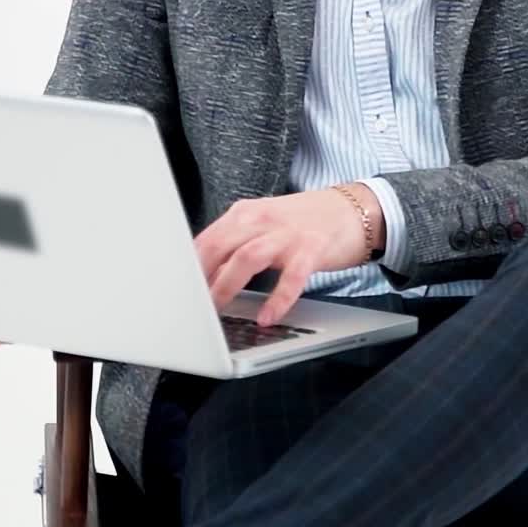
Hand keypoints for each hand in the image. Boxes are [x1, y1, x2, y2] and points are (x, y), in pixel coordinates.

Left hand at [196, 186, 385, 326]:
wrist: (353, 209)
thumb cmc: (304, 222)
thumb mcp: (265, 226)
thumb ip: (235, 245)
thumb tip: (204, 279)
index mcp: (246, 214)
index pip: (206, 240)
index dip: (186, 267)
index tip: (173, 292)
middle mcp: (264, 220)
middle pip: (219, 246)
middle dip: (198, 278)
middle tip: (188, 307)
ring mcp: (288, 233)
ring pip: (248, 257)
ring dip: (227, 286)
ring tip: (217, 312)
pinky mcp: (313, 248)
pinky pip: (292, 276)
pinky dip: (278, 298)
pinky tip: (268, 317)